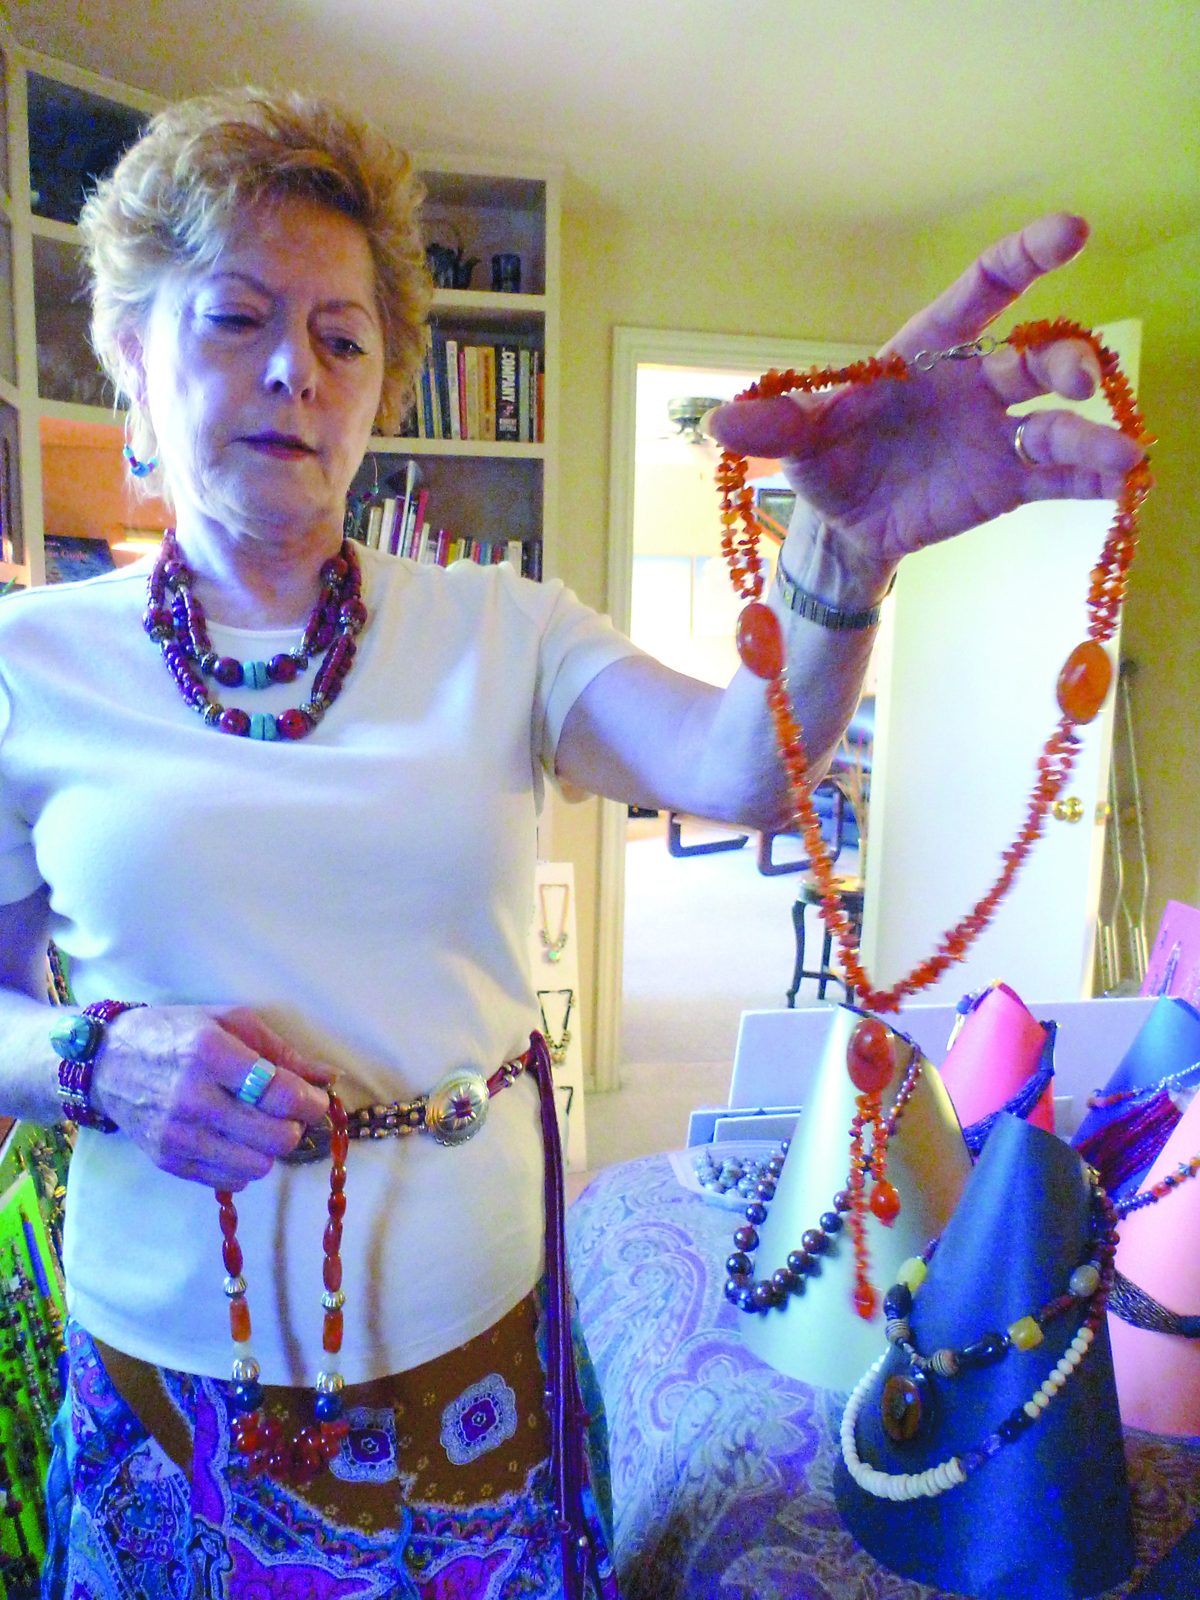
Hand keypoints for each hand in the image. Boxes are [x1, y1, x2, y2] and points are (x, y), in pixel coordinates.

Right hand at [89, 1005, 334, 1189]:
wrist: (107, 1061)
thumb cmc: (176, 1032)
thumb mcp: (230, 1022)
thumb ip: (283, 1052)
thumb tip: (330, 1078)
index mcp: (211, 1053)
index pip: (279, 1092)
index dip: (310, 1102)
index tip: (317, 1100)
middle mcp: (192, 1097)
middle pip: (275, 1137)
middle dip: (294, 1126)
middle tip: (289, 1113)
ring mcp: (177, 1134)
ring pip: (257, 1165)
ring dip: (269, 1149)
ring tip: (259, 1125)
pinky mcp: (167, 1161)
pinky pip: (230, 1181)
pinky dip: (243, 1164)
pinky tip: (235, 1140)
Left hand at [707, 214, 1145, 577]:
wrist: (845, 527)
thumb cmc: (826, 461)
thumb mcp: (797, 442)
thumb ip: (772, 426)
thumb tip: (715, 422)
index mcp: (927, 354)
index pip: (980, 292)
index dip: (1024, 257)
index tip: (1072, 230)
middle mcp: (973, 385)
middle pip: (1031, 359)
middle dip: (1062, 363)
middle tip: (1078, 382)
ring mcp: (995, 435)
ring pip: (1054, 423)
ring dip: (1091, 435)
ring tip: (1124, 457)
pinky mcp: (1006, 485)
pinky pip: (1056, 479)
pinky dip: (1091, 482)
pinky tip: (1123, 488)